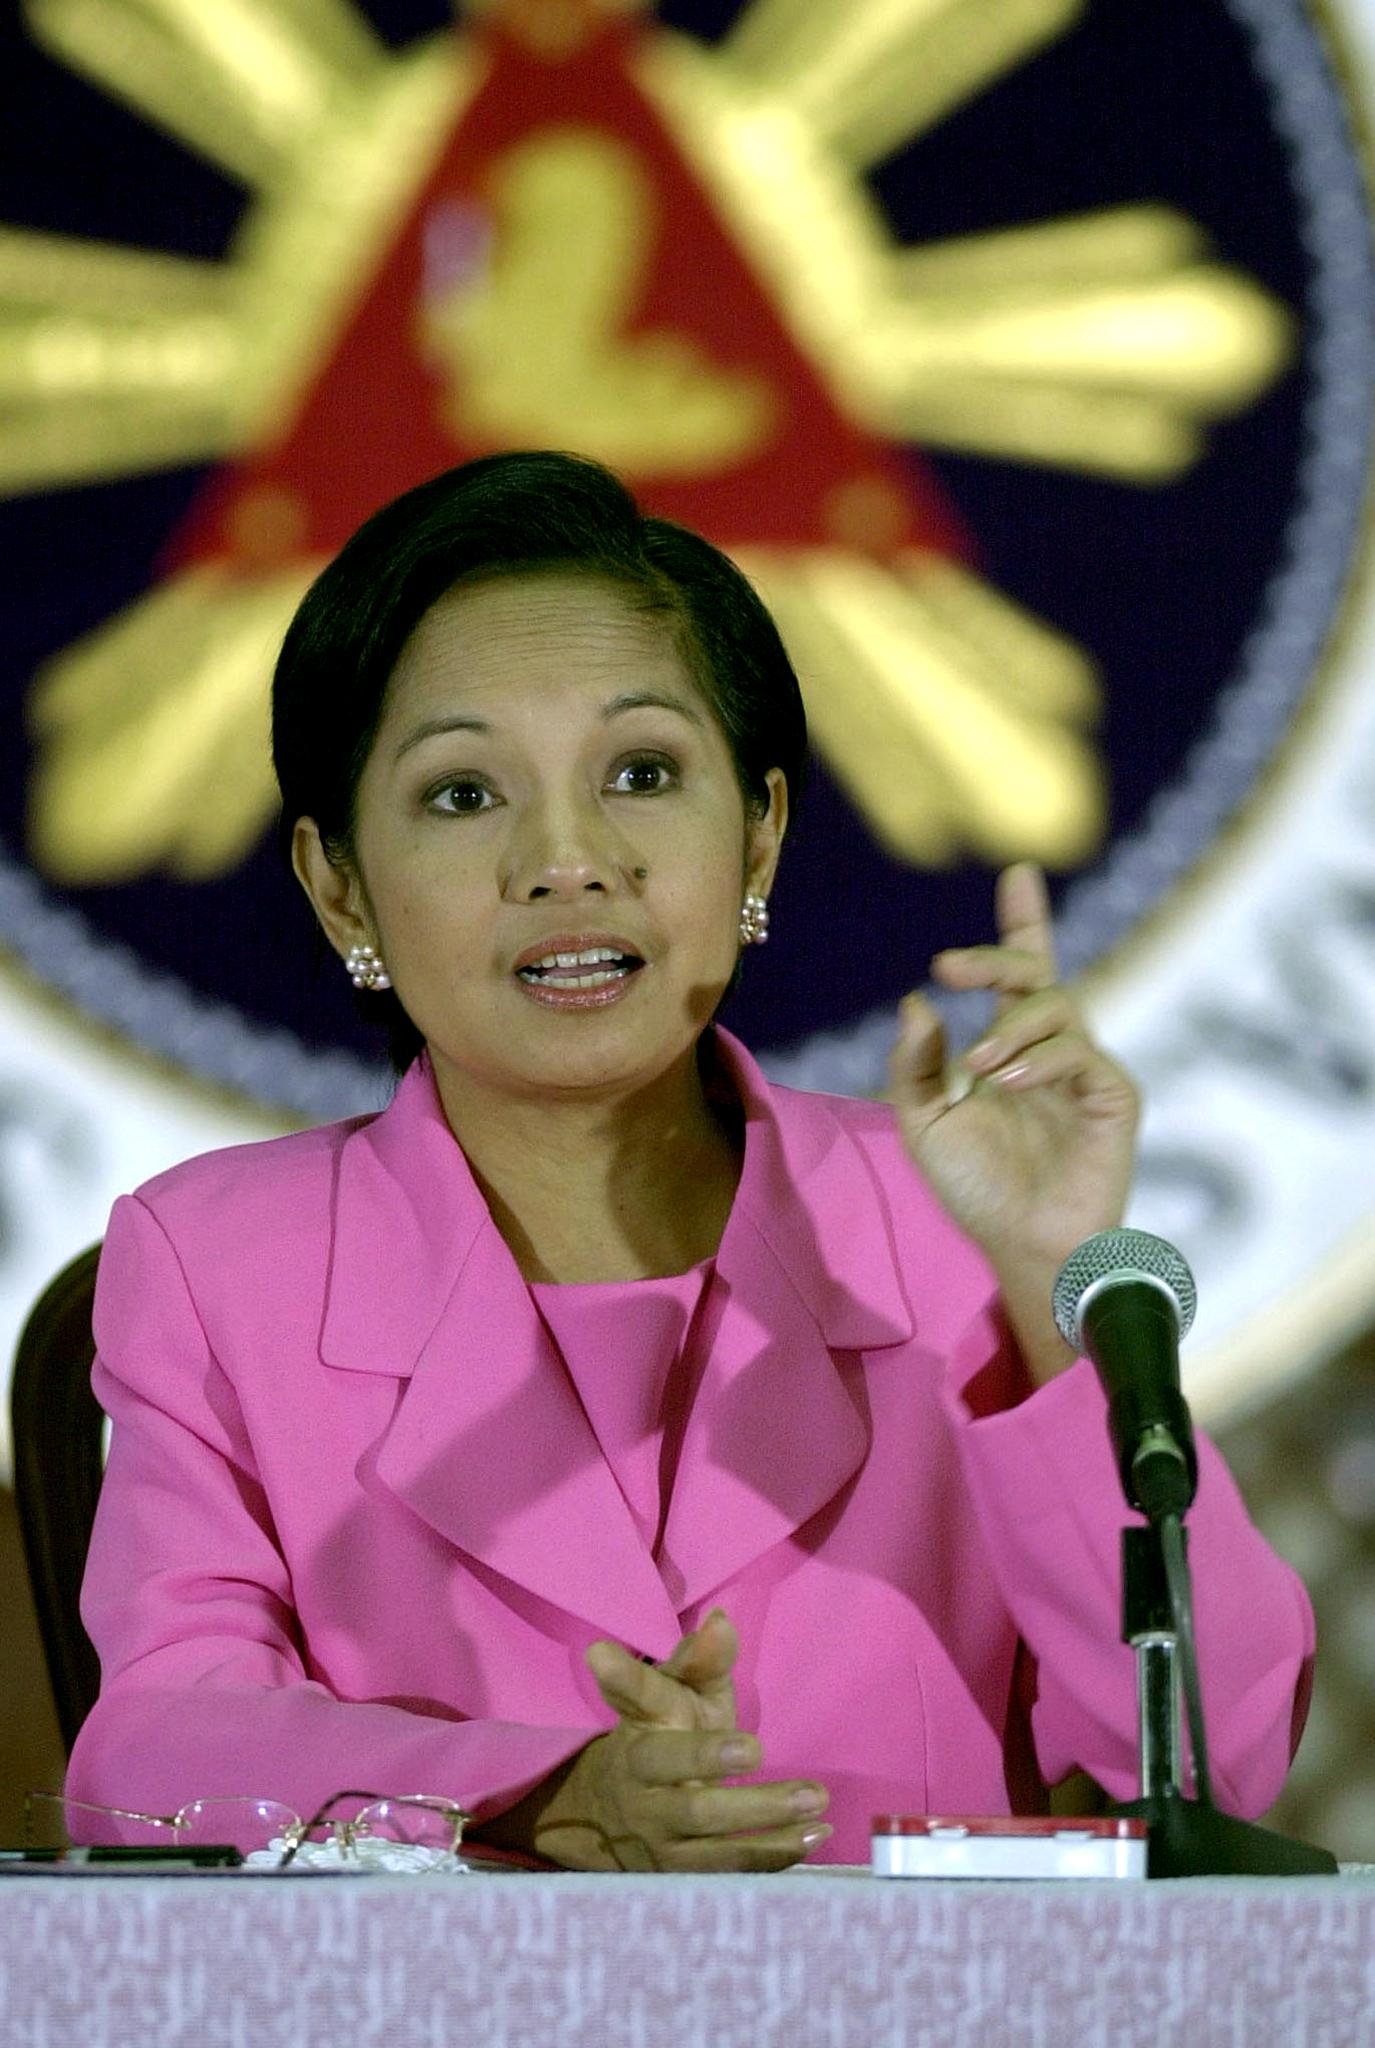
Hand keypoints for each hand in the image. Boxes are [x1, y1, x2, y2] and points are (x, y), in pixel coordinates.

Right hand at [531, 1610, 831, 1870]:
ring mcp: (659, 1837)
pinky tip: (815, 1834)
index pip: (632, 1696)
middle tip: (757, 1749)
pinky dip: (775, 1855)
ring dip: (766, 1820)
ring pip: (709, 1834)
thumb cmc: (666, 1736)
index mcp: (640, 1727)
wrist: (617, 1813)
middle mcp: (642, 1784)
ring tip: (817, 1801)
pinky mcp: (681, 1875)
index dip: (621, 1676)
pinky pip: (731, 1869)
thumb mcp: (679, 1694)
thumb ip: (702, 1661)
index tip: (601, 1653)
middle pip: (671, 1773)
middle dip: (711, 1762)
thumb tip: (721, 1623)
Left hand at [890, 863, 1138, 1382]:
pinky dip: (1043, 1058)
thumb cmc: (976, 1191)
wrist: (1021, 1246)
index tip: (1018, 874)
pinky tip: (1009, 1081)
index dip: (1025, 921)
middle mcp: (1052, 1050)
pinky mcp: (1114, 1098)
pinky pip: (1084, 1053)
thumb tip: (916, 1002)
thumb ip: (915, 1066)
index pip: (1022, 972)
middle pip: (1038, 974)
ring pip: (1060, 1006)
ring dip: (1011, 1026)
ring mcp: (1086, 1071)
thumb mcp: (925, 1125)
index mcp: (1010, 1048)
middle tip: (950, 965)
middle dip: (999, 956)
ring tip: (980, 1066)